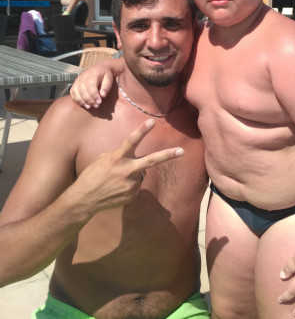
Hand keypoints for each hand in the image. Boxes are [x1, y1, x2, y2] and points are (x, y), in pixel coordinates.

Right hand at [69, 119, 183, 212]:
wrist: (85, 200)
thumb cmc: (92, 176)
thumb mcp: (102, 160)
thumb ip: (118, 156)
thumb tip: (130, 158)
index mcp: (117, 158)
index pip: (131, 141)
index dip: (142, 131)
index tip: (152, 121)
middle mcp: (126, 170)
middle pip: (151, 161)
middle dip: (167, 155)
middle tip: (181, 151)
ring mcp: (130, 184)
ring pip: (141, 173)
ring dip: (133, 173)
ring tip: (117, 179)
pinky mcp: (132, 195)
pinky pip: (136, 185)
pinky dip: (129, 185)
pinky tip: (117, 188)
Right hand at [70, 63, 115, 108]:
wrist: (100, 68)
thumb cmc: (106, 74)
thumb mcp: (109, 79)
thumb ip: (106, 87)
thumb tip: (102, 95)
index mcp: (92, 74)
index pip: (91, 86)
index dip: (94, 95)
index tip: (99, 102)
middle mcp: (83, 76)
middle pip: (82, 90)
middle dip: (89, 100)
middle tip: (96, 106)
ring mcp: (78, 80)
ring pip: (75, 92)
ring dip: (82, 101)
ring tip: (89, 107)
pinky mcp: (75, 83)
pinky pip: (72, 92)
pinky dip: (76, 99)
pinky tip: (83, 104)